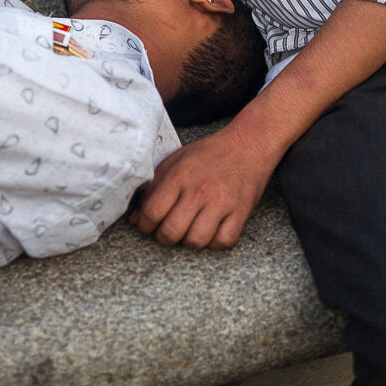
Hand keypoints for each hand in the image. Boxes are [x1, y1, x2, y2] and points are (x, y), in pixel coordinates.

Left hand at [129, 124, 278, 249]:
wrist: (249, 144)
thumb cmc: (209, 153)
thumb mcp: (176, 160)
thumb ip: (153, 187)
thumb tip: (136, 219)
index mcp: (180, 175)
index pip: (152, 212)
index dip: (145, 225)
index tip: (147, 225)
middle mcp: (199, 190)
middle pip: (171, 232)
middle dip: (164, 237)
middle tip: (168, 230)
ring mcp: (221, 202)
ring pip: (196, 241)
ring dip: (189, 241)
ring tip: (190, 230)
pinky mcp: (240, 211)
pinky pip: (223, 241)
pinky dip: (215, 242)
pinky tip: (211, 231)